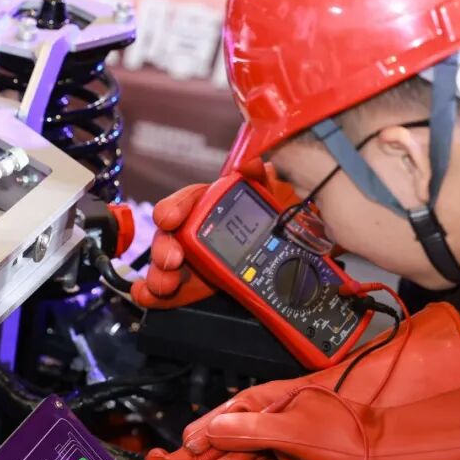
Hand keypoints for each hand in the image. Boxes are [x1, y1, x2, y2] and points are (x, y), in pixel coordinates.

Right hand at [130, 161, 301, 309]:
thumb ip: (265, 178)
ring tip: (163, 283)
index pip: (190, 201)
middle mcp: (205, 230)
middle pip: (173, 235)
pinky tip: (147, 295)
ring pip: (169, 264)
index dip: (176, 208)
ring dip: (160, 273)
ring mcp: (201, 259)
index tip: (169, 218)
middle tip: (171, 259)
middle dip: (165, 246)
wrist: (312, 259)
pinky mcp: (200, 287)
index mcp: (220, 204)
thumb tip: (251, 164)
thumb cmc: (292, 220)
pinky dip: (157, 294)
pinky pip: (174, 291)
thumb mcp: (285, 195)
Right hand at [150, 302, 459, 459]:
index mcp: (265, 403)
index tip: (182, 456)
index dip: (202, 437)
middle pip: (227, 442)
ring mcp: (277, 445)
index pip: (223, 418)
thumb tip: (213, 431)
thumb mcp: (291, 430)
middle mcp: (267, 422)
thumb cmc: (343, 436)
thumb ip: (251, 431)